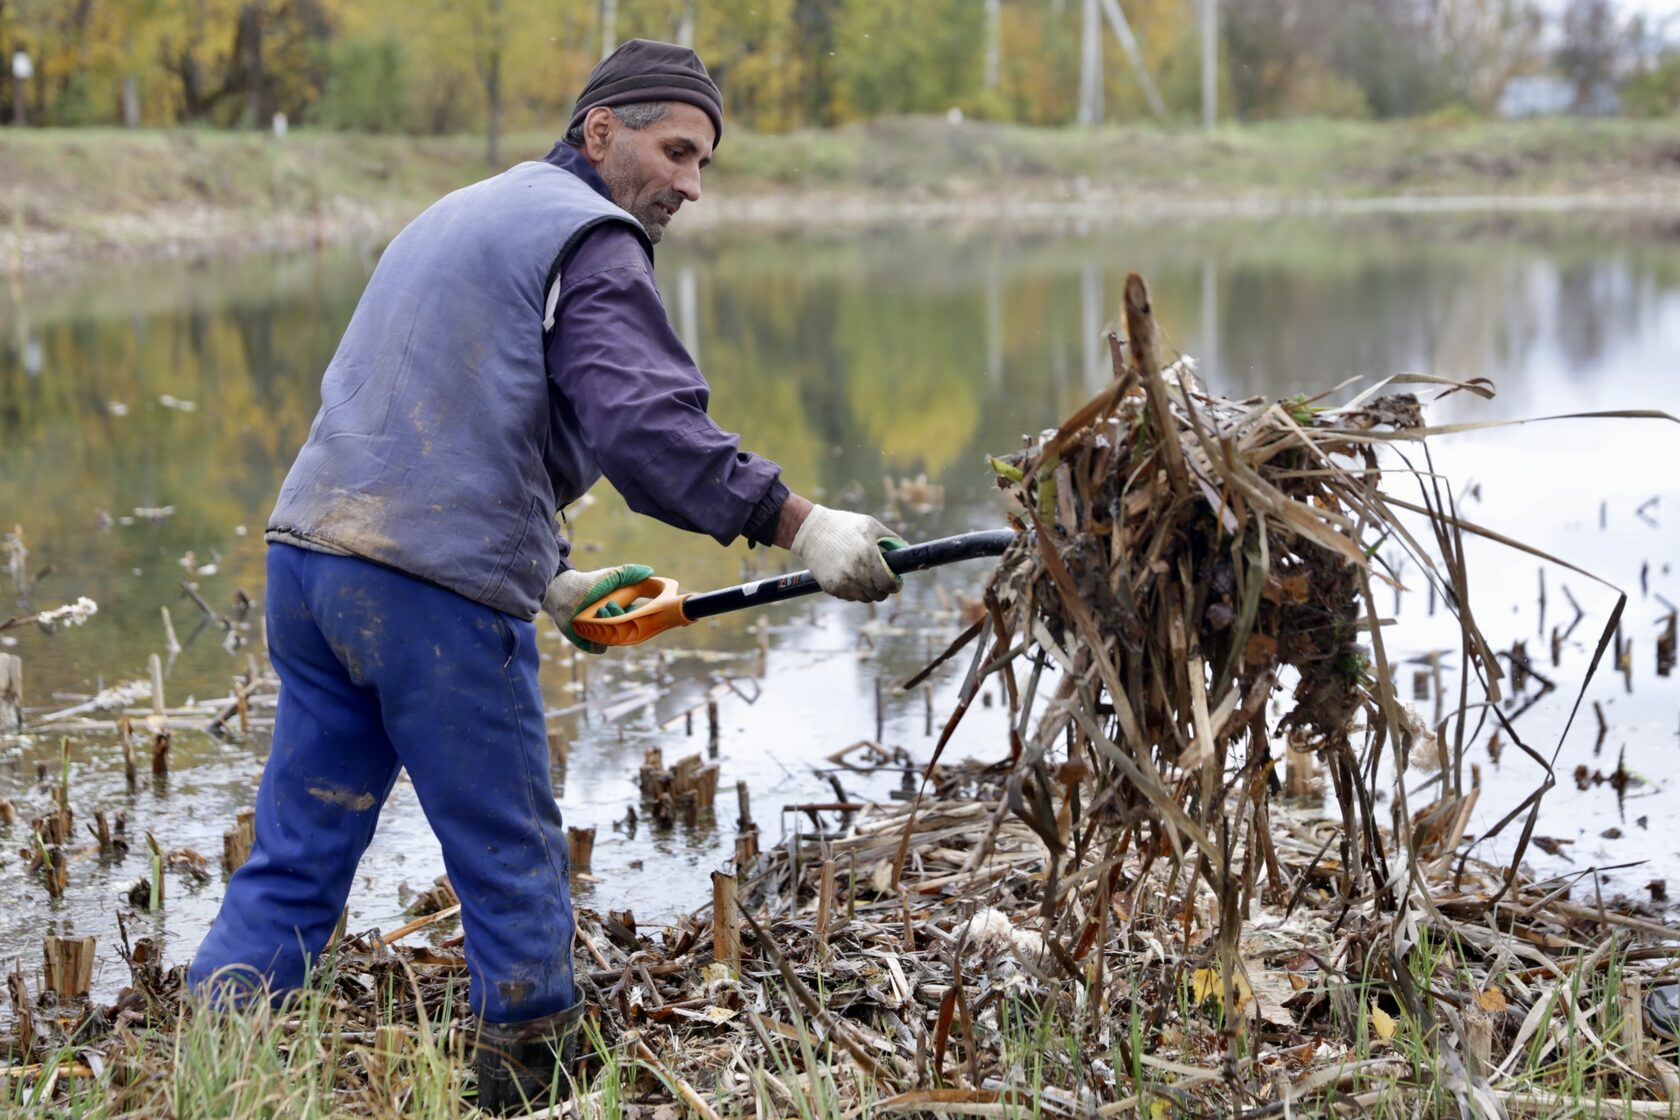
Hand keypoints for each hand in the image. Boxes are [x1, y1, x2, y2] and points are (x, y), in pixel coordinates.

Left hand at [542, 563, 653, 652]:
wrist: (564, 591)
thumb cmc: (588, 583)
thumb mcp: (612, 576)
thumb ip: (630, 573)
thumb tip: (651, 571)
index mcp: (620, 612)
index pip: (636, 620)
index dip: (637, 615)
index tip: (632, 604)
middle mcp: (611, 625)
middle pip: (626, 632)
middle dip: (620, 618)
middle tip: (608, 604)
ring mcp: (600, 635)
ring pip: (613, 641)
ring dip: (609, 629)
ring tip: (599, 611)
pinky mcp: (587, 643)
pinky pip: (599, 648)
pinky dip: (598, 641)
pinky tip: (593, 626)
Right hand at [790, 505, 906, 602]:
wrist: (811, 531)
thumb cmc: (844, 526)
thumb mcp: (870, 526)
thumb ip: (891, 539)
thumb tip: (907, 552)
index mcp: (868, 555)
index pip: (888, 584)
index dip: (894, 585)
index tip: (894, 582)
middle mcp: (855, 572)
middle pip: (877, 595)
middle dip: (882, 589)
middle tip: (880, 580)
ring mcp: (842, 582)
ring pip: (863, 598)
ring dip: (867, 591)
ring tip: (864, 577)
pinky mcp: (831, 587)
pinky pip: (848, 597)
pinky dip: (852, 590)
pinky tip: (849, 576)